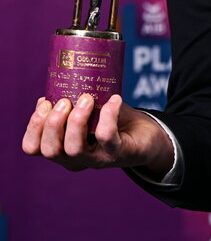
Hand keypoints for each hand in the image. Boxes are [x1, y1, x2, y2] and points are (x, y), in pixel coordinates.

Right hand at [22, 94, 173, 175]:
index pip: (33, 147)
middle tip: (65, 101)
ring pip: (74, 149)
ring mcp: (97, 159)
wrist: (148, 135)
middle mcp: (76, 159)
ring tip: (86, 99)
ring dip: (76, 121)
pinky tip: (114, 99)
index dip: (33, 126)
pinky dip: (108, 115)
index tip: (44, 104)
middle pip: (50, 150)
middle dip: (52, 123)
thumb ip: (73, 100)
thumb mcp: (89, 110)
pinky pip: (106, 136)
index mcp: (62, 148)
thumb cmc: (115, 121)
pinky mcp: (118, 153)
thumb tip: (58, 80)